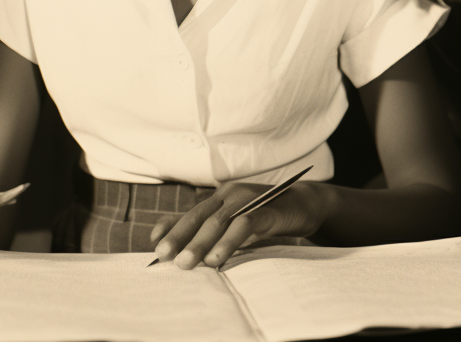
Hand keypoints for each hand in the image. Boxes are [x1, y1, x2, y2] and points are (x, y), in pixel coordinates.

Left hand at [149, 181, 328, 269]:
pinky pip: (244, 225)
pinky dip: (228, 242)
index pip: (190, 213)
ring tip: (186, 263)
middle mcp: (230, 195)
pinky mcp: (266, 210)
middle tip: (163, 257)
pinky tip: (217, 258)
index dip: (171, 227)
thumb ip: (214, 232)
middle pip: (199, 217)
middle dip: (179, 237)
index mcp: (220, 199)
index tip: (155, 245)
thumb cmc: (267, 218)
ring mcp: (248, 200)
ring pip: (218, 221)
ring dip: (200, 243)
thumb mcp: (237, 225)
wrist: (305, 204)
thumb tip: (182, 246)